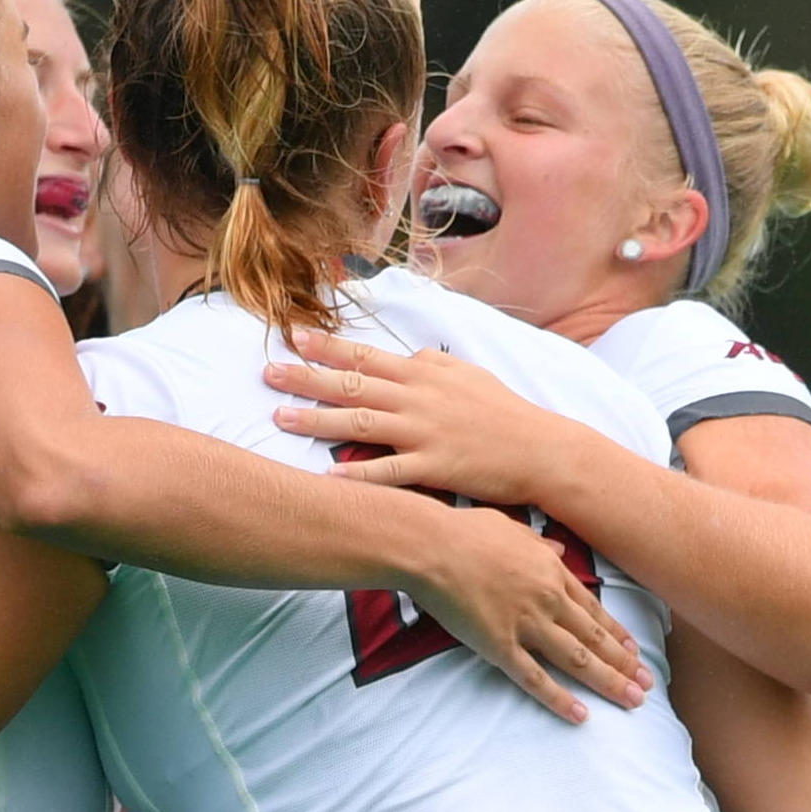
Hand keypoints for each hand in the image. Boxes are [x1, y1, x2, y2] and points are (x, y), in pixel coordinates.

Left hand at [264, 328, 584, 506]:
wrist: (542, 450)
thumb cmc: (505, 413)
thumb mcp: (469, 376)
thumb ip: (433, 365)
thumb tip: (407, 355)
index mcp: (424, 374)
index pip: (367, 356)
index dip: (328, 346)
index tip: (292, 336)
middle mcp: (419, 398)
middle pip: (353, 385)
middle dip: (307, 378)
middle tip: (268, 372)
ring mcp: (425, 432)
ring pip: (362, 423)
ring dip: (318, 421)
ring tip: (280, 418)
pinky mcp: (436, 466)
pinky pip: (390, 471)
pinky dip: (359, 474)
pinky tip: (329, 476)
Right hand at [409, 503, 649, 721]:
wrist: (431, 545)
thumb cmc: (465, 532)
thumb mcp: (511, 527)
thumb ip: (538, 543)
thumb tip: (558, 549)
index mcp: (551, 571)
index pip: (593, 609)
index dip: (616, 633)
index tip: (635, 651)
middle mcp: (548, 599)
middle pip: (595, 637)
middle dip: (625, 663)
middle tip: (648, 684)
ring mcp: (526, 623)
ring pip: (578, 659)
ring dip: (609, 681)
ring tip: (633, 701)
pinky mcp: (500, 645)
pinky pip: (535, 678)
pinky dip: (560, 698)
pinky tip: (581, 715)